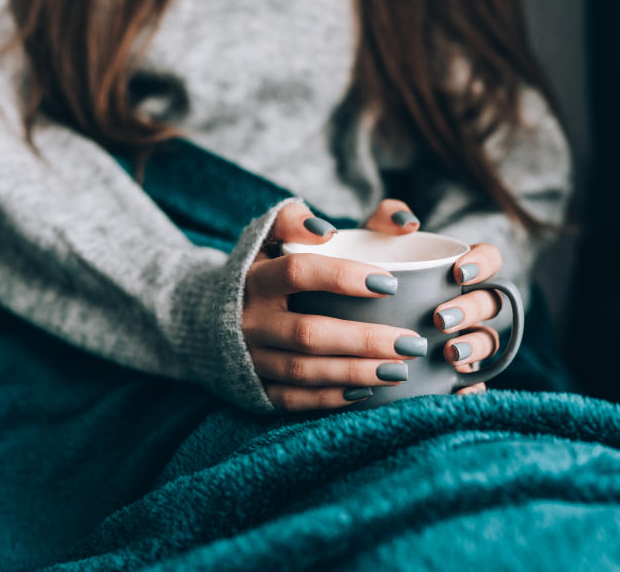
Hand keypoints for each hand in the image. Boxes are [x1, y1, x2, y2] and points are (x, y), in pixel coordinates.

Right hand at [244, 201, 427, 410]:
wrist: (207, 314)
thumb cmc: (269, 266)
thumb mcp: (282, 234)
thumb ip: (334, 220)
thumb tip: (404, 221)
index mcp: (257, 275)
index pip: (298, 272)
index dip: (343, 276)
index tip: (390, 282)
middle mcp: (249, 318)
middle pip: (308, 331)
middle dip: (364, 339)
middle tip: (412, 342)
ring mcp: (250, 355)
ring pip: (304, 369)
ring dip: (356, 372)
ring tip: (401, 370)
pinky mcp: (253, 387)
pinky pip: (293, 399)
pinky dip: (330, 398)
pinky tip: (367, 391)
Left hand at [363, 200, 499, 395]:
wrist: (342, 321)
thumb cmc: (367, 274)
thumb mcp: (371, 242)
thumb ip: (387, 218)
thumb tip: (408, 223)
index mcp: (458, 271)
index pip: (490, 260)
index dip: (483, 264)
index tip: (457, 273)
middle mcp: (467, 304)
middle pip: (491, 304)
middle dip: (471, 310)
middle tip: (439, 318)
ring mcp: (464, 338)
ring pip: (487, 342)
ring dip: (474, 347)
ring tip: (449, 354)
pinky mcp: (452, 372)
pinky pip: (474, 383)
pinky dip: (470, 388)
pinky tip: (457, 391)